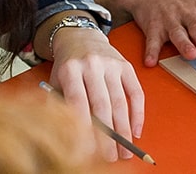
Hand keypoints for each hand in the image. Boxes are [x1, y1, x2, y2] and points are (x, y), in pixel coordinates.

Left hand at [50, 29, 145, 161]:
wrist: (80, 37)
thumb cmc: (67, 66)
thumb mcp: (57, 81)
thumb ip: (61, 105)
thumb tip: (71, 139)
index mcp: (71, 69)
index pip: (78, 104)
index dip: (84, 130)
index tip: (87, 152)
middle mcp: (92, 65)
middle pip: (102, 106)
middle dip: (107, 136)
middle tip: (111, 157)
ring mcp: (111, 65)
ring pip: (120, 102)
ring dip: (124, 130)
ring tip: (125, 151)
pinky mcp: (126, 66)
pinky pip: (136, 93)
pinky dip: (138, 114)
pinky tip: (136, 131)